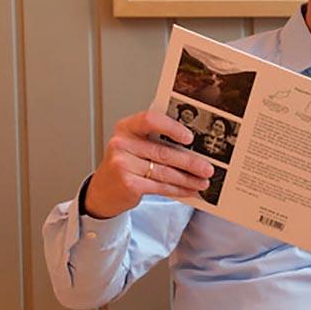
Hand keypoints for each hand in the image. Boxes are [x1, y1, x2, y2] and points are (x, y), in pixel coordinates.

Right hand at [83, 110, 215, 218]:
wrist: (103, 190)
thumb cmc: (124, 163)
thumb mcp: (135, 145)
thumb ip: (156, 139)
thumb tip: (193, 146)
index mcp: (126, 127)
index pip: (150, 119)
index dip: (172, 127)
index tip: (189, 138)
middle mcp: (121, 144)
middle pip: (163, 152)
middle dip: (190, 162)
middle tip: (208, 167)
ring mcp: (123, 165)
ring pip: (165, 172)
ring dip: (188, 178)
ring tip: (203, 181)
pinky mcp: (128, 184)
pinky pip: (161, 186)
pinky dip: (178, 189)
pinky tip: (189, 190)